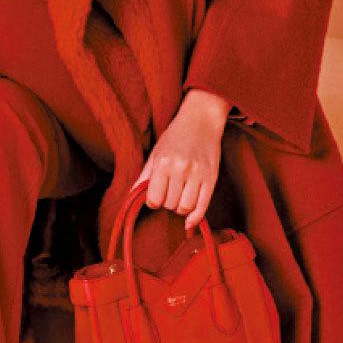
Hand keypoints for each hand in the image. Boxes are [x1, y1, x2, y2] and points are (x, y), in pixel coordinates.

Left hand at [130, 90, 230, 231]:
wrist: (201, 120)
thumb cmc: (175, 136)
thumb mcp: (155, 153)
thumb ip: (144, 176)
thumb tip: (131, 196)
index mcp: (163, 163)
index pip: (154, 199)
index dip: (153, 201)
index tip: (155, 196)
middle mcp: (180, 169)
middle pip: (169, 204)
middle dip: (166, 203)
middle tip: (168, 193)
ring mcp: (197, 174)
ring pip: (185, 208)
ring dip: (179, 209)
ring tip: (179, 198)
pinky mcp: (211, 178)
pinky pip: (203, 206)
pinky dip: (195, 217)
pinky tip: (189, 221)